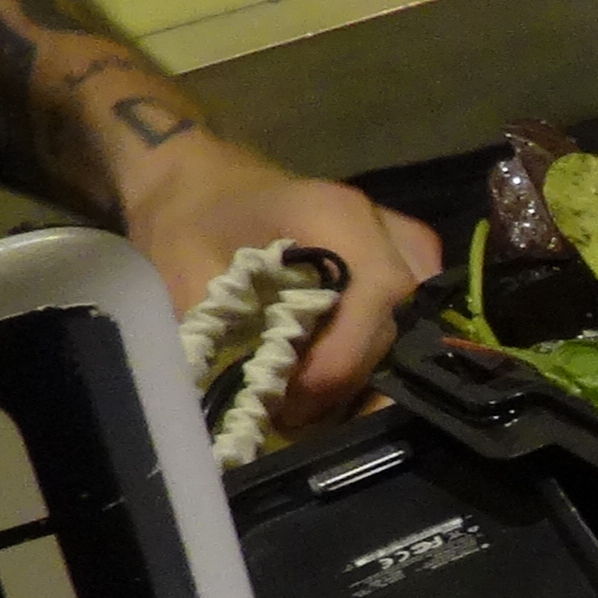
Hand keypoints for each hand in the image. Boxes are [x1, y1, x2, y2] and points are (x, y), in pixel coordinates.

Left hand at [119, 134, 441, 427]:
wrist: (200, 184)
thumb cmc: (190, 221)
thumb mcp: (181, 272)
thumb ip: (213, 333)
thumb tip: (229, 405)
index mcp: (334, 215)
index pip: (376, 294)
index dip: (344, 358)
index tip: (294, 402)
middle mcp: (383, 228)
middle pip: (401, 321)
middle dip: (351, 378)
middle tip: (293, 413)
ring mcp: (402, 245)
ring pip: (416, 326)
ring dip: (368, 373)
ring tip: (309, 400)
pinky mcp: (402, 264)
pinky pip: (412, 321)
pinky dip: (375, 357)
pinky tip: (333, 375)